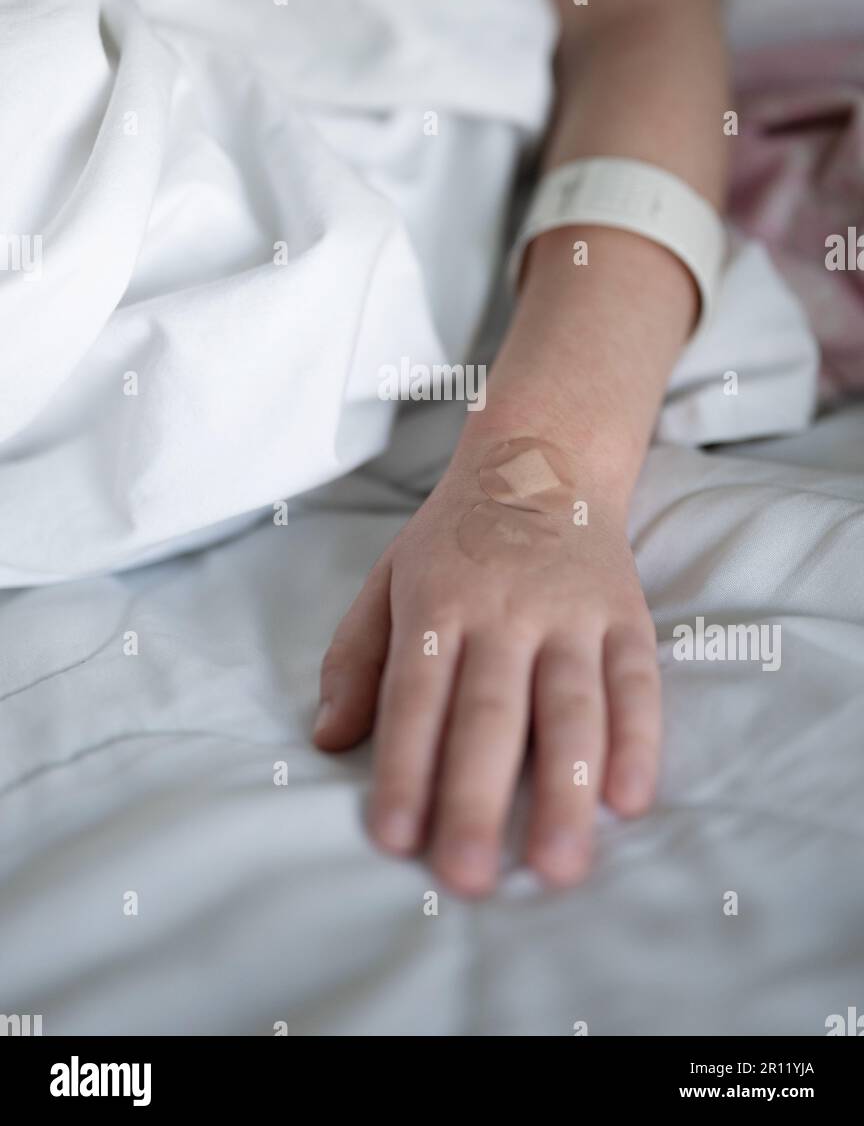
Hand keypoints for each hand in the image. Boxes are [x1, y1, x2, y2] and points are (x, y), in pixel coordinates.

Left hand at [313, 442, 659, 896]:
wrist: (544, 457)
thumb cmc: (455, 537)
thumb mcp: (388, 579)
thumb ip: (356, 657)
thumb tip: (328, 738)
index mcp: (436, 603)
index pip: (416, 697)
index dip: (405, 768)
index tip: (395, 840)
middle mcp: (504, 610)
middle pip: (489, 713)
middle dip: (477, 797)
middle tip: (469, 877)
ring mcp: (571, 612)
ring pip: (571, 707)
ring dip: (567, 788)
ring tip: (560, 865)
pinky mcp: (626, 615)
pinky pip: (636, 682)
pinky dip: (639, 740)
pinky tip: (631, 801)